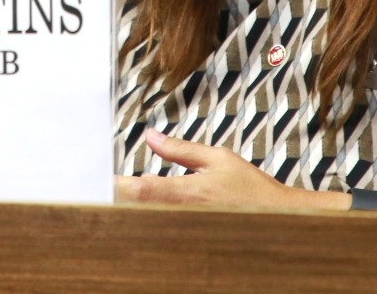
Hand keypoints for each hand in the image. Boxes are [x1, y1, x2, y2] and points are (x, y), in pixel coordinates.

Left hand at [115, 130, 341, 208]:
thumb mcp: (217, 159)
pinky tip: (141, 207)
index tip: (96, 176)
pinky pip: (160, 228)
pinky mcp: (190, 239)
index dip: (114, 185)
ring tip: (116, 192)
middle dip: (117, 197)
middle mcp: (182, 216)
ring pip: (145, 221)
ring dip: (130, 207)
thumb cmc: (251, 190)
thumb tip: (150, 137)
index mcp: (187, 193)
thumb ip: (180, 149)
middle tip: (98, 183)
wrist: (279, 220)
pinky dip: (147, 217)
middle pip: (136, 210)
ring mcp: (185, 229)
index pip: (140, 191)